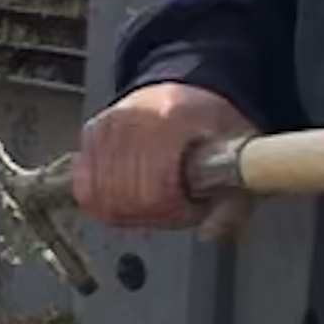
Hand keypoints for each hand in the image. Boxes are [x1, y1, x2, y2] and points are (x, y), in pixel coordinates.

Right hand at [72, 81, 258, 237]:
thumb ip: (231, 204)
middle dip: (149, 213)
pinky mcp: (92, 131)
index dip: (170, 211)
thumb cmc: (213, 125)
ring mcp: (108, 124)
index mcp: (174, 119)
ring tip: (150, 201)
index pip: (154, 189)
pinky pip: (84, 182)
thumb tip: (211, 234)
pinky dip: (101, 197)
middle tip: (170, 209)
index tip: (186, 209)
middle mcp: (134, 118)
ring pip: (99, 192)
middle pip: (124, 194)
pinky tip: (123, 195)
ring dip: (124, 208)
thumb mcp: (240, 159)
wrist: (189, 89)